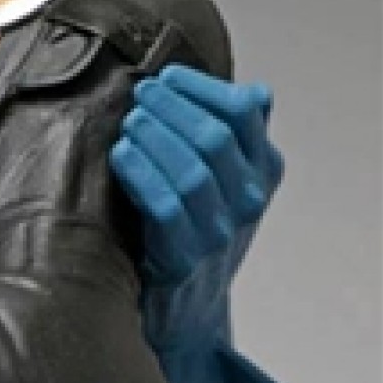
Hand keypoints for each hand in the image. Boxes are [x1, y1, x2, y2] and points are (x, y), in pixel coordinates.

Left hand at [109, 64, 286, 382]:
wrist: (186, 307)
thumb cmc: (197, 227)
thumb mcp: (226, 181)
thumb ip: (234, 136)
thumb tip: (255, 91)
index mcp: (261, 172)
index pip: (245, 113)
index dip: (202, 87)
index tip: (167, 75)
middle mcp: (247, 202)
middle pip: (214, 138)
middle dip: (172, 107)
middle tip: (141, 93)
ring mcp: (217, 234)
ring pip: (192, 172)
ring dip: (154, 137)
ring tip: (130, 121)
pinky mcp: (181, 259)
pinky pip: (165, 209)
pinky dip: (142, 175)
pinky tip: (121, 155)